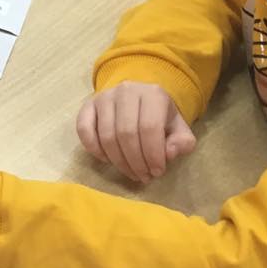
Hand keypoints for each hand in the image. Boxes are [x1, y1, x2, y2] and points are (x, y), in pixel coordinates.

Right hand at [76, 82, 196, 183]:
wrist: (139, 99)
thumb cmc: (159, 118)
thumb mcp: (178, 129)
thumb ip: (182, 142)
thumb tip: (168, 153)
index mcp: (153, 94)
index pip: (150, 127)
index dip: (153, 154)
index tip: (157, 172)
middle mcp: (126, 91)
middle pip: (126, 133)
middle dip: (135, 162)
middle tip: (143, 177)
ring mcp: (104, 97)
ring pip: (106, 136)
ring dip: (118, 161)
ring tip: (130, 172)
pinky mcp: (88, 105)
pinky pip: (84, 131)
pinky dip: (94, 150)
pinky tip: (107, 160)